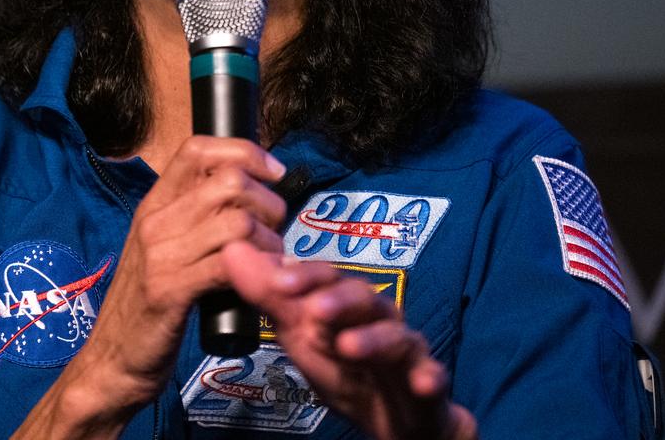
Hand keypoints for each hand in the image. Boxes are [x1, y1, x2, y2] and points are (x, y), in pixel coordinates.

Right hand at [28, 137, 286, 435]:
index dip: (244, 151)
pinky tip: (261, 281)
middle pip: (229, 180)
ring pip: (237, 220)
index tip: (273, 173)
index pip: (197, 148)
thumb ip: (194, 221)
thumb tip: (247, 196)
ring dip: (269, 240)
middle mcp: (155, 221)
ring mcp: (161, 254)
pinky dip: (257, 268)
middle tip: (274, 231)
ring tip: (270, 260)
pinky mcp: (170, 290)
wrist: (111, 361)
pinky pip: (230, 262)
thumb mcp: (164, 251)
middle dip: (269, 202)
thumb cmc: (148, 308)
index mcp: (154, 205)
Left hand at [223, 242, 476, 439]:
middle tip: (314, 309)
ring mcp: (406, 351)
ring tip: (348, 346)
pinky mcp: (428, 383)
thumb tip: (232, 248)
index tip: (278, 281)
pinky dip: (429, 376)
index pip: (328, 279)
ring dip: (374, 339)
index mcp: (347, 304)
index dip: (306, 276)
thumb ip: (269, 295)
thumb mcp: (300, 333)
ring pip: (396, 336)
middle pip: (364, 299)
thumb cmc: (346, 366)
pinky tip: (423, 380)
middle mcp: (379, 319)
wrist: (394, 415)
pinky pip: (433, 377)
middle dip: (340, 300)